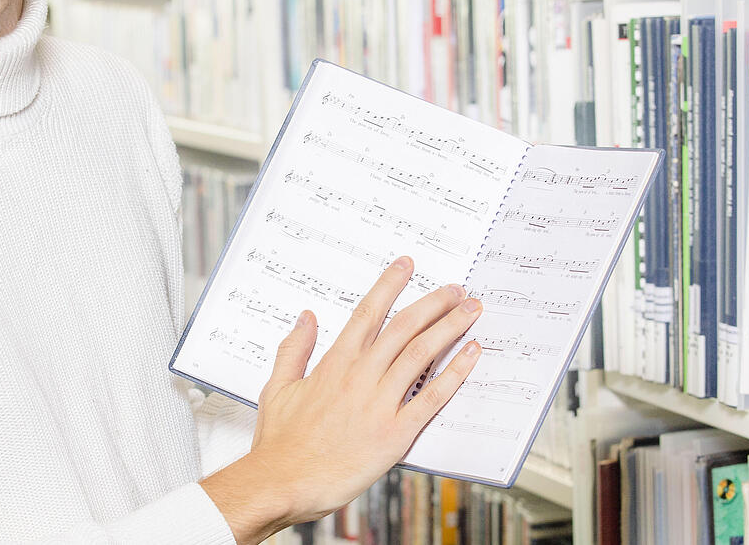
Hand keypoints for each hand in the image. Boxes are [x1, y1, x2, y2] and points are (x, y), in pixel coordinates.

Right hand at [199, 256, 483, 542]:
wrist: (283, 483)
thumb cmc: (280, 443)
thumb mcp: (277, 387)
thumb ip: (294, 349)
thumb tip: (306, 318)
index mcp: (334, 363)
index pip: (368, 313)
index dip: (390, 285)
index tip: (407, 265)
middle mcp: (360, 376)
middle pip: (404, 327)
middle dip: (434, 302)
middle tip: (455, 288)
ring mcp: (379, 403)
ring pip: (421, 353)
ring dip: (450, 327)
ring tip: (470, 310)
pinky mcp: (395, 433)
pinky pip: (432, 398)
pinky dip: (455, 374)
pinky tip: (471, 355)